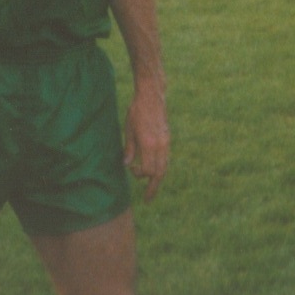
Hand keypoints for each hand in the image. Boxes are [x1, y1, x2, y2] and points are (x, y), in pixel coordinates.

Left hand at [123, 84, 170, 201]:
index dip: (139, 175)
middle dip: (153, 187)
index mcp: (149, 143)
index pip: (148, 170)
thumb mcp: (128, 129)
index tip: (131, 169)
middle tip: (147, 199)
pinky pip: (166, 158)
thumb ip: (129, 148)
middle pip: (160, 173)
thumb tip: (127, 165)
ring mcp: (166, 141)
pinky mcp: (167, 138)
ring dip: (158, 179)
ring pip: (165, 166)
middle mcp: (160, 144)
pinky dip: (161, 167)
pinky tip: (155, 171)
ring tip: (152, 189)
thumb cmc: (137, 110)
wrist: (152, 95)